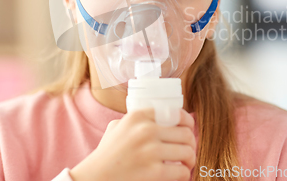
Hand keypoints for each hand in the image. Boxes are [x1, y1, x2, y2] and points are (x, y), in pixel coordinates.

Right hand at [69, 108, 195, 180]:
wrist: (94, 177)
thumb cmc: (106, 154)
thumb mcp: (117, 127)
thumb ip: (136, 119)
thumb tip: (162, 114)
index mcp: (138, 116)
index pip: (176, 113)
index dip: (188, 122)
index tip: (189, 130)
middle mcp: (145, 130)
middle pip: (186, 133)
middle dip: (191, 144)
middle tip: (188, 151)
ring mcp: (150, 151)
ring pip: (187, 151)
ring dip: (190, 160)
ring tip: (186, 164)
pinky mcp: (154, 172)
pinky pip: (182, 171)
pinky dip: (185, 174)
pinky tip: (179, 175)